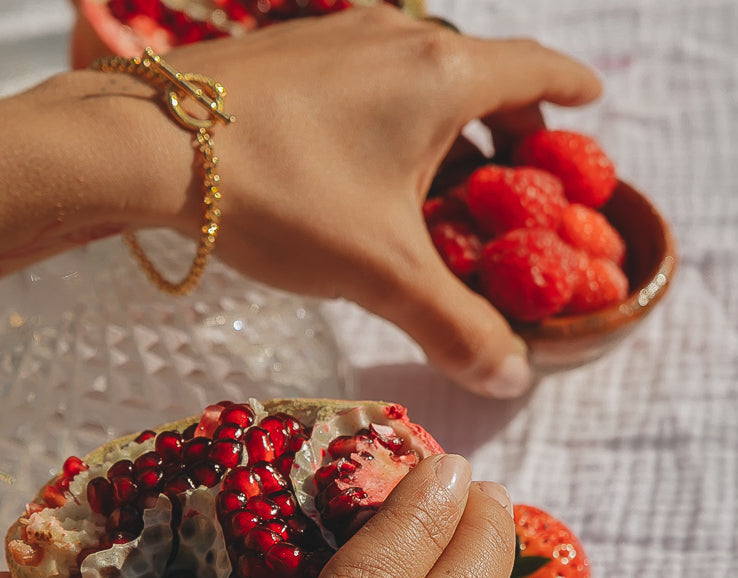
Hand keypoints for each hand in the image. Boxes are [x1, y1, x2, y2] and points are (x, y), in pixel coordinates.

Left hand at [167, 9, 601, 395]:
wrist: (149, 145)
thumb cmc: (282, 197)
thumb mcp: (380, 273)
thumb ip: (453, 326)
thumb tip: (510, 380)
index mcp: (441, 76)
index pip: (534, 67)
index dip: (570, 89)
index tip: (589, 103)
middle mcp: (395, 38)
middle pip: (475, 69)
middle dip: (504, 113)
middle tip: (515, 159)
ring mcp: (334, 38)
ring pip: (411, 73)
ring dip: (439, 116)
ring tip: (439, 170)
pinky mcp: (284, 55)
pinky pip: (359, 79)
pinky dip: (383, 113)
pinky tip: (355, 160)